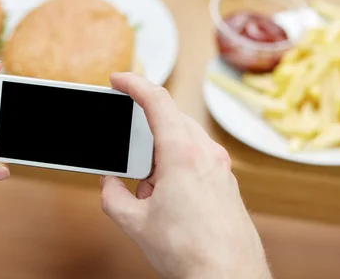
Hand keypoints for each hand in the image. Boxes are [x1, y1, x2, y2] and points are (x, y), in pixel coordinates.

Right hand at [101, 73, 270, 278]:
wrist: (229, 277)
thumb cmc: (190, 252)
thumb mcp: (135, 223)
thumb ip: (112, 195)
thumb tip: (109, 184)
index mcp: (182, 153)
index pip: (156, 100)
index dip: (133, 83)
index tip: (119, 79)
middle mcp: (206, 154)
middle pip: (170, 120)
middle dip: (143, 135)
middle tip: (127, 160)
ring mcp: (220, 168)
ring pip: (184, 140)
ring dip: (160, 155)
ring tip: (149, 191)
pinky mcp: (227, 182)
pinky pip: (197, 159)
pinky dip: (177, 167)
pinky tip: (169, 198)